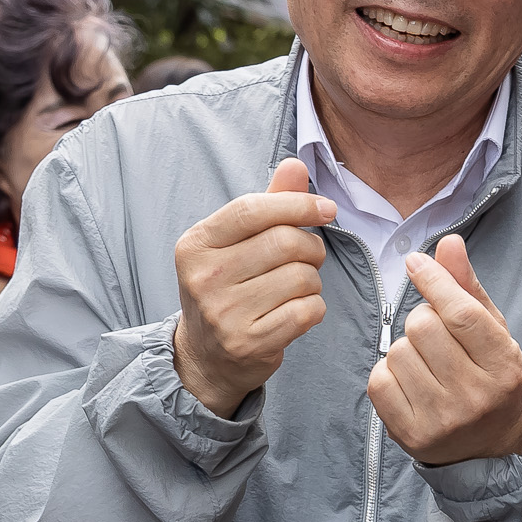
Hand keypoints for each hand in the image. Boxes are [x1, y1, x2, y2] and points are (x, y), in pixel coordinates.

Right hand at [170, 159, 334, 417]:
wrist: (206, 357)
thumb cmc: (228, 288)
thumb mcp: (235, 243)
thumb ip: (268, 203)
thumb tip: (296, 164)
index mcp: (196, 244)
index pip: (253, 209)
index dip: (297, 204)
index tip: (325, 209)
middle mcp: (204, 277)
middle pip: (285, 242)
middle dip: (311, 248)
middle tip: (307, 259)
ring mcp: (224, 313)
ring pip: (302, 278)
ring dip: (312, 281)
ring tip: (294, 289)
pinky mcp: (249, 342)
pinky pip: (308, 311)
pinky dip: (313, 309)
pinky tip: (295, 312)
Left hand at [368, 235, 521, 466]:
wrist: (490, 445)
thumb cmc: (490, 377)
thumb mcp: (493, 331)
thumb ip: (468, 287)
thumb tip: (448, 242)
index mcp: (504, 367)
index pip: (461, 314)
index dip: (435, 281)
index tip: (417, 263)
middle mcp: (476, 397)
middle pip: (423, 327)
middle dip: (423, 319)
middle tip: (436, 336)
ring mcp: (442, 420)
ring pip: (397, 350)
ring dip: (405, 348)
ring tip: (426, 363)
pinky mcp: (411, 435)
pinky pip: (379, 379)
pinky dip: (388, 373)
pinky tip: (409, 381)